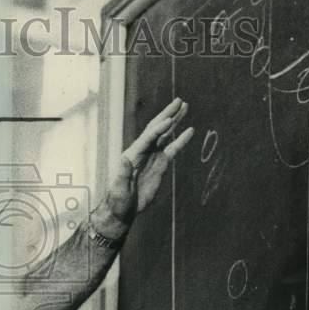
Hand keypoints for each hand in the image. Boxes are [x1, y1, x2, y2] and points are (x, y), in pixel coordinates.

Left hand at [98, 97, 193, 237]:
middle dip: (168, 114)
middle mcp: (143, 151)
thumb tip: (125, 158)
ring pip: (166, 134)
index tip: (169, 120)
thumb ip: (123, 172)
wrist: (124, 209)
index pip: (147, 137)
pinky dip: (181, 139)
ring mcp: (153, 156)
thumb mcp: (119, 187)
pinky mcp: (160, 164)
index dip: (158, 129)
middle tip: (179, 101)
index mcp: (133, 154)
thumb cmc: (118, 199)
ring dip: (175, 121)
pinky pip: (172, 148)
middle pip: (157, 128)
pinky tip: (189, 130)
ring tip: (185, 107)